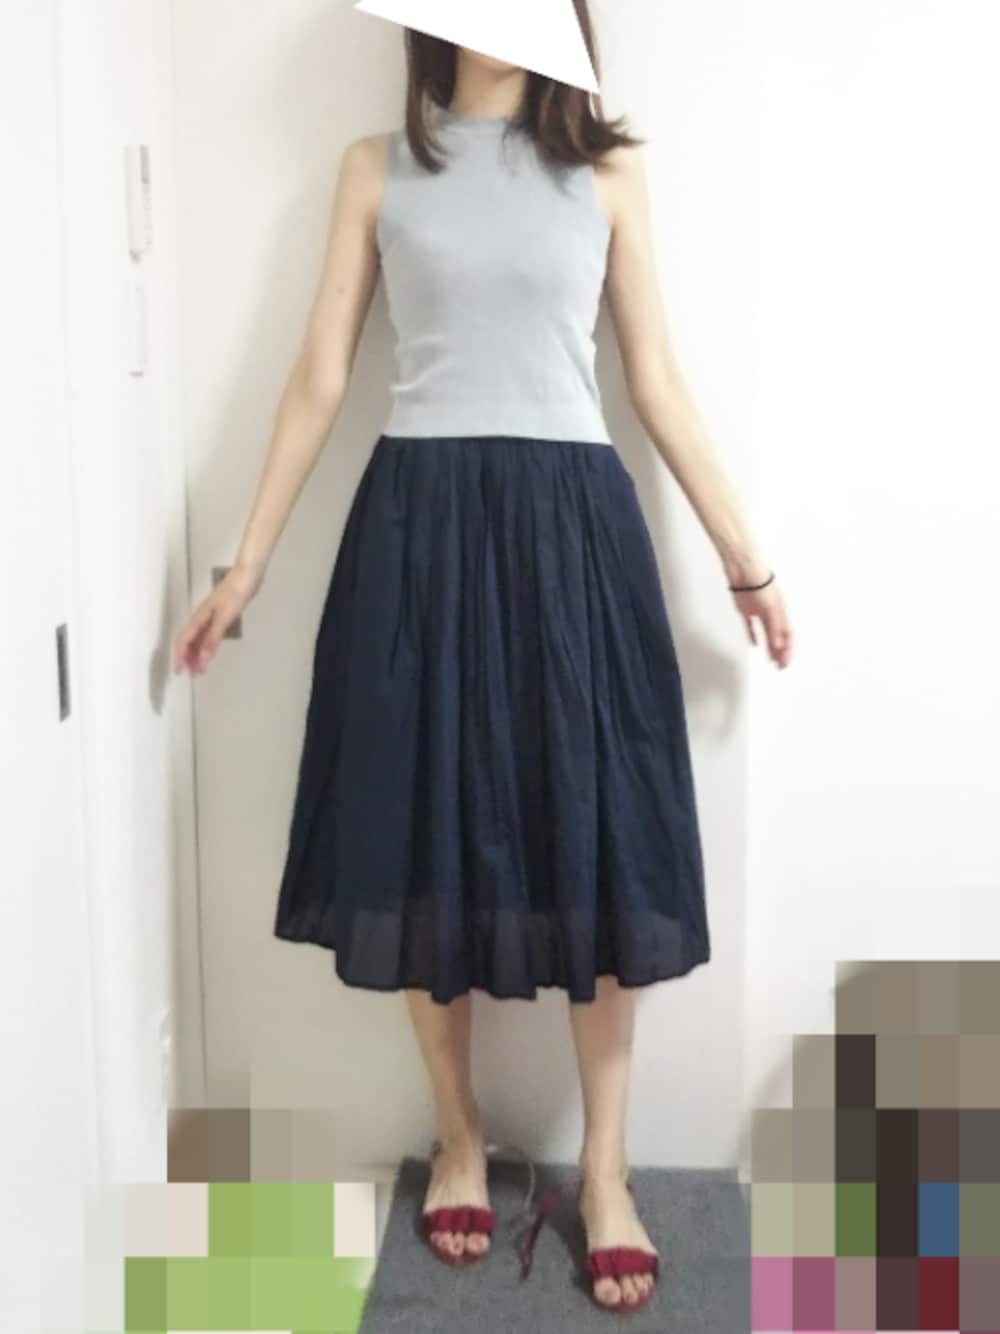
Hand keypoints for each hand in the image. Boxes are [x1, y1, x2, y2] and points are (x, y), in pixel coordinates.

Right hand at [173, 561, 264, 675]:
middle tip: (194, 674)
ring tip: (202, 668)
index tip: (180, 671)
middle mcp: (202, 618)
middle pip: (190, 641)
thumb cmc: (236, 592)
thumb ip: (213, 638)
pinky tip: (211, 652)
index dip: (180, 656)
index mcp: (199, 618)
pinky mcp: (220, 615)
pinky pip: (208, 634)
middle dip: (189, 658)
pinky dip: (208, 645)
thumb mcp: (224, 618)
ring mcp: (210, 616)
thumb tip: (203, 658)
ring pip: (199, 638)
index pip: (184, 641)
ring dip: (198, 653)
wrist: (248, 576)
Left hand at [730, 576, 792, 668]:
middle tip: (781, 667)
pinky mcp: (746, 610)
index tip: (786, 663)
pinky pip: (750, 627)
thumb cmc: (761, 586)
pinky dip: (753, 636)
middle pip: (779, 637)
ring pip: (767, 634)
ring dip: (770, 647)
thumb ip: (775, 627)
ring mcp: (759, 612)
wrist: (744, 572)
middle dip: (781, 653)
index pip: (788, 635)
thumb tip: (779, 646)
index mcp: (781, 613)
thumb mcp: (771, 608)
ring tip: (771, 661)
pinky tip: (755, 645)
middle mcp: (772, 614)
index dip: (789, 649)